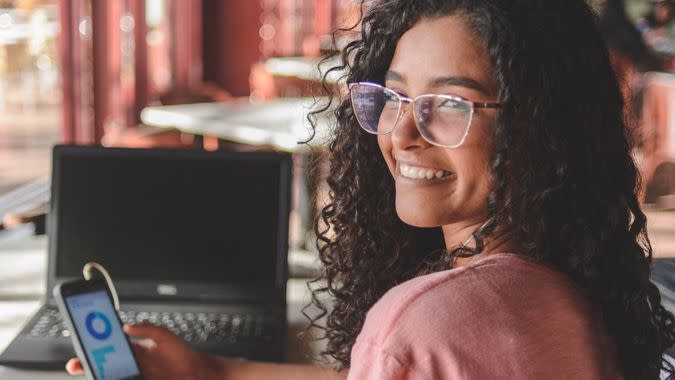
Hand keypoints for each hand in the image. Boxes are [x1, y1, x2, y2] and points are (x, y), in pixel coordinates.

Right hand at [65, 323, 220, 379]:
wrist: (199, 374)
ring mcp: (135, 377)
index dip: (93, 346)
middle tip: (74, 365)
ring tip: (93, 373)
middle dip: (86, 365)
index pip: (108, 348)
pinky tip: (110, 379)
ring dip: (98, 375)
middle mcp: (131, 365)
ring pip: (110, 377)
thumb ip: (148, 329)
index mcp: (135, 350)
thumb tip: (126, 326)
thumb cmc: (183, 354)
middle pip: (102, 366)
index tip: (80, 344)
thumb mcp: (165, 337)